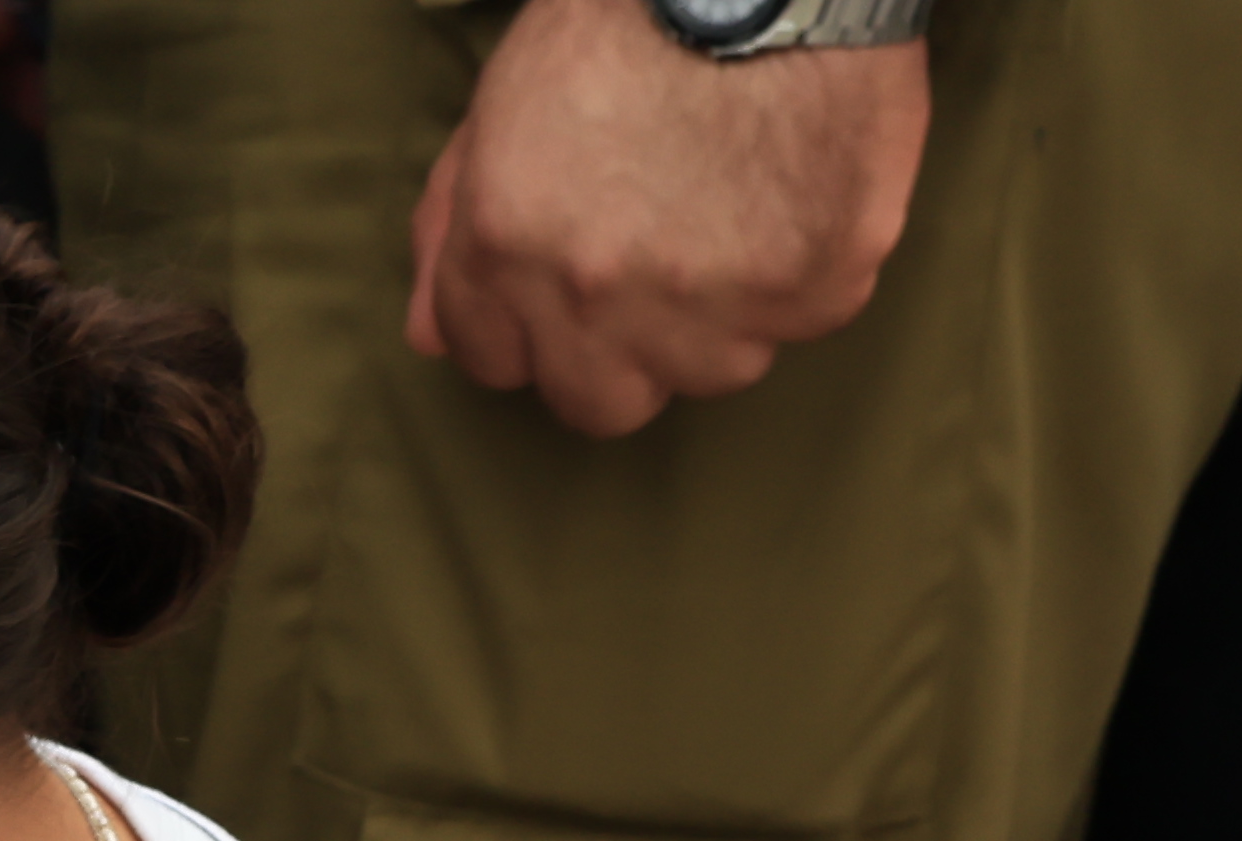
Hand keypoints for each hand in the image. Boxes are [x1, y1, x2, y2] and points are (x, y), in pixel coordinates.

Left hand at [404, 13, 925, 437]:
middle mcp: (596, 294)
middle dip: (621, 350)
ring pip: (712, 368)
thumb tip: (429, 336)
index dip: (536, 322)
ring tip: (741, 206)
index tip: (575, 280)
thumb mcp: (508, 97)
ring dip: (723, 313)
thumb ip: (455, 223)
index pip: (495, 360)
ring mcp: (709, 303)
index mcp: (507, 245)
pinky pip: (805, 317)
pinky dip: (808, 267)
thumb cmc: (636, 8)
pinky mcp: (813, 288)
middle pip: (600, 400)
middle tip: (661, 266)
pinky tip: (801, 189)